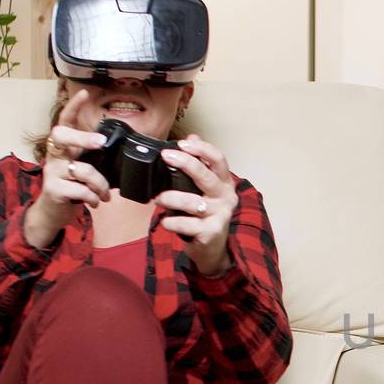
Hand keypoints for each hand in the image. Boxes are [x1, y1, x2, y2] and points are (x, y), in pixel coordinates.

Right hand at [25, 88, 111, 248]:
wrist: (53, 213)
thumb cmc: (72, 188)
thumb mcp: (82, 170)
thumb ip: (92, 160)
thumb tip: (116, 152)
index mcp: (63, 147)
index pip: (65, 122)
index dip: (73, 107)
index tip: (84, 93)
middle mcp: (54, 155)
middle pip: (62, 135)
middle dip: (83, 137)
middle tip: (101, 143)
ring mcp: (51, 171)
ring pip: (84, 170)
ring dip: (101, 185)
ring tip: (104, 194)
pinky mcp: (53, 189)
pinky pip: (81, 190)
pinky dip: (93, 197)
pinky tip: (94, 201)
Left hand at [155, 134, 238, 275]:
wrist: (212, 248)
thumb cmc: (205, 215)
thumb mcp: (205, 188)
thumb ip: (200, 163)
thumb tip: (192, 135)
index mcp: (224, 183)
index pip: (219, 159)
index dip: (202, 148)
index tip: (183, 142)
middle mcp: (225, 197)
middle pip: (205, 176)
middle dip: (185, 163)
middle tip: (166, 156)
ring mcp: (219, 215)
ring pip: (191, 202)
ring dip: (170, 198)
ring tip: (158, 199)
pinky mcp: (210, 233)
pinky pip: (185, 224)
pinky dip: (170, 222)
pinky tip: (166, 221)